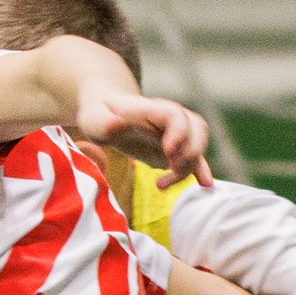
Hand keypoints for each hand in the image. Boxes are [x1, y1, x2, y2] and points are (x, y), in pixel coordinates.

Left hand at [78, 89, 213, 187]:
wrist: (107, 113)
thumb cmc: (99, 115)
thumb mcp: (93, 118)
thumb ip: (103, 122)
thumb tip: (115, 125)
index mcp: (150, 109)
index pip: (174, 115)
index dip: (178, 132)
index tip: (168, 150)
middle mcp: (169, 118)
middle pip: (196, 127)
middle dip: (190, 150)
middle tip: (171, 168)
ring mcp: (176, 132)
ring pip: (199, 142)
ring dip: (190, 164)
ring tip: (163, 183)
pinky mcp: (176, 149)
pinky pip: (195, 157)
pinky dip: (200, 171)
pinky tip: (202, 185)